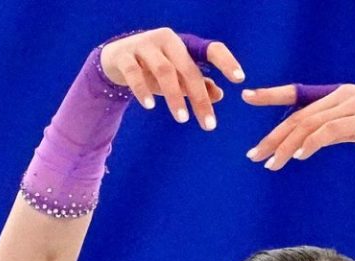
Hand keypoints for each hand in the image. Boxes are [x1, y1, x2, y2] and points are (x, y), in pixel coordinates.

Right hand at [101, 27, 245, 129]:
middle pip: (188, 69)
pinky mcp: (124, 56)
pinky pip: (135, 74)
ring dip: (175, 96)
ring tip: (182, 119)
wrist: (115, 60)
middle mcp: (166, 40)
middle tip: (209, 125)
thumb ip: (197, 85)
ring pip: (164, 71)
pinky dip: (143, 90)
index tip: (240, 80)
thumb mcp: (177, 77)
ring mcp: (144, 46)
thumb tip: (219, 94)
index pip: (211, 49)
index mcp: (184, 44)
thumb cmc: (153, 69)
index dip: (226, 62)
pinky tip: (150, 106)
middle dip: (199, 98)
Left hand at [241, 83, 354, 169]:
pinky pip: (330, 131)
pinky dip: (312, 143)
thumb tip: (302, 145)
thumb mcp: (351, 127)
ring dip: (288, 146)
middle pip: (298, 117)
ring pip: (310, 125)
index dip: (271, 95)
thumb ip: (328, 131)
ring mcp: (352, 105)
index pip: (297, 94)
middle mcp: (340, 95)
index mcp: (334, 95)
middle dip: (273, 137)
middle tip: (254, 155)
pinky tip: (300, 156)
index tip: (247, 97)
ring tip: (272, 163)